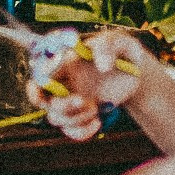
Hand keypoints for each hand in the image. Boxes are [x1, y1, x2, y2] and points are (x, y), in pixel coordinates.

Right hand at [32, 30, 155, 141]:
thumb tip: (103, 66)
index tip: (52, 82)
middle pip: (42, 100)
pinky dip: (82, 132)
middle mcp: (62, 82)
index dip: (39, 79)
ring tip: (96, 108)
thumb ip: (108, 47)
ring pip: (56, 118)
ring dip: (76, 117)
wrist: (135, 73)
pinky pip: (71, 131)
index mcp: (64, 61)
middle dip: (61, 105)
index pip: (40, 71)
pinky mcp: (80, 116)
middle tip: (83, 100)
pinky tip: (98, 123)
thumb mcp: (119, 41)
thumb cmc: (121, 51)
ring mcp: (70, 101)